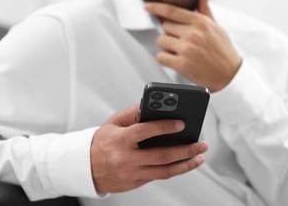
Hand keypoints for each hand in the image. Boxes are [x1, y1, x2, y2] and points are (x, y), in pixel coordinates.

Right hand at [91, 105, 208, 193]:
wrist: (87, 167)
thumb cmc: (102, 142)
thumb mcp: (112, 123)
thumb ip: (132, 113)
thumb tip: (151, 106)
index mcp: (120, 140)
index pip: (144, 132)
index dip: (164, 127)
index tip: (182, 123)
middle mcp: (126, 158)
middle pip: (161, 156)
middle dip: (185, 150)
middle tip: (201, 144)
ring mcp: (131, 173)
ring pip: (164, 171)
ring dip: (185, 164)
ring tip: (200, 156)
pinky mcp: (135, 183)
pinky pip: (158, 176)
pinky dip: (174, 170)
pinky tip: (185, 163)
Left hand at [145, 0, 241, 91]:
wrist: (229, 74)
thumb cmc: (223, 51)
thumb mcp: (216, 27)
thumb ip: (205, 9)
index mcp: (200, 22)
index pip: (172, 11)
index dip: (157, 7)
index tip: (147, 6)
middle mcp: (193, 34)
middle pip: (165, 26)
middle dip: (170, 33)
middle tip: (181, 41)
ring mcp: (186, 49)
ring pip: (161, 41)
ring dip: (166, 46)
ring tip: (180, 51)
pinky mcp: (182, 64)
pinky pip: (161, 57)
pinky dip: (164, 59)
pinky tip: (175, 60)